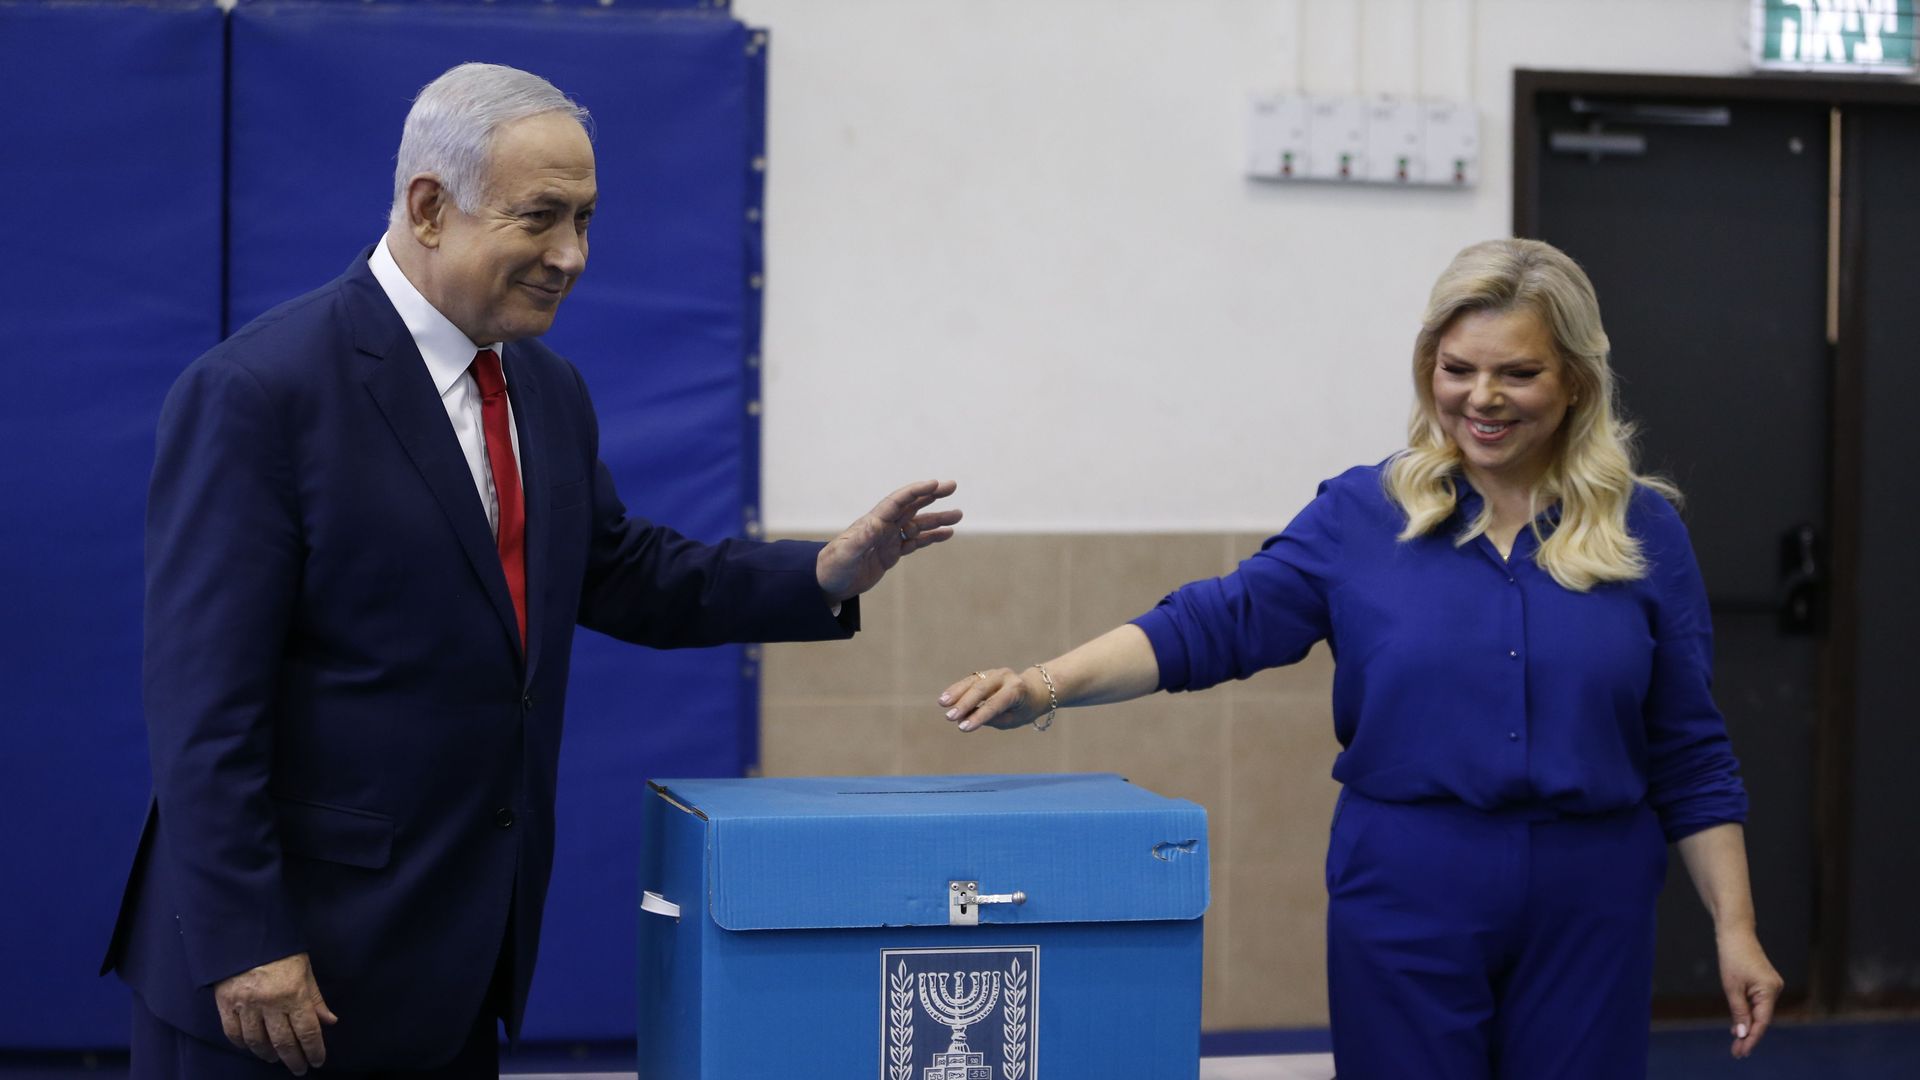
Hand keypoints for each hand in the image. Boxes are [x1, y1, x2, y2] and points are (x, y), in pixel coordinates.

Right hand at [214, 952, 337, 1074]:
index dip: (314, 1050)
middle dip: (294, 1059)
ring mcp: (246, 1005)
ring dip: (268, 1054)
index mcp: (294, 993)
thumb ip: (315, 998)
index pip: (308, 1031)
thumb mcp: (305, 969)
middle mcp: (270, 1003)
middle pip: (284, 1042)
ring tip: (276, 1059)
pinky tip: (251, 1048)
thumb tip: (329, 1022)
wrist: (245, 932)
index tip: (317, 1062)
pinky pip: (233, 1033)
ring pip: (257, 1042)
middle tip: (299, 1069)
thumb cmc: (281, 949)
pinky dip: (243, 1044)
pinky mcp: (225, 1004)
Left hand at [816, 480, 960, 603]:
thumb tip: (873, 528)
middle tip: (952, 486)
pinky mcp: (891, 553)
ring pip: (917, 524)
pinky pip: (915, 542)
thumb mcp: (845, 554)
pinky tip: (947, 533)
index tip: (935, 483)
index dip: (916, 491)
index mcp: (873, 522)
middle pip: (911, 506)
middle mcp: (883, 526)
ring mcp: (888, 539)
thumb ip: (859, 540)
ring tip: (958, 515)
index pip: (898, 501)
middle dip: (931, 495)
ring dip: (937, 518)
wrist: (828, 583)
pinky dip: (931, 537)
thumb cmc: (833, 566)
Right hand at [939, 667, 1042, 730]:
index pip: (995, 704)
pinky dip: (957, 689)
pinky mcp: (985, 674)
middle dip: (964, 704)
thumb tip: (964, 718)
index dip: (979, 716)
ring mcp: (994, 673)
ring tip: (942, 703)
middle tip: (949, 717)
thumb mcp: (1013, 719)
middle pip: (982, 690)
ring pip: (973, 682)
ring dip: (956, 693)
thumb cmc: (1024, 709)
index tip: (963, 728)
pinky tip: (945, 698)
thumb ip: (992, 718)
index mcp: (1017, 689)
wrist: (1034, 690)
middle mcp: (1006, 677)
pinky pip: (969, 681)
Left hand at [1715, 930, 1782, 1058]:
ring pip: (1760, 1011)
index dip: (1752, 1038)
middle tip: (1737, 1052)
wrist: (1735, 932)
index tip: (1742, 1051)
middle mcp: (1775, 989)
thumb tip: (1743, 1034)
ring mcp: (1772, 985)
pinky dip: (1749, 1013)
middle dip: (1750, 1035)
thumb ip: (1739, 1012)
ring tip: (1737, 1041)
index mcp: (1769, 990)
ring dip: (1749, 1025)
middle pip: (1762, 1018)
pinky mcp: (1766, 982)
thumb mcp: (1732, 987)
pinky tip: (1741, 1024)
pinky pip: (1759, 1003)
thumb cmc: (1732, 957)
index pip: (1762, 1021)